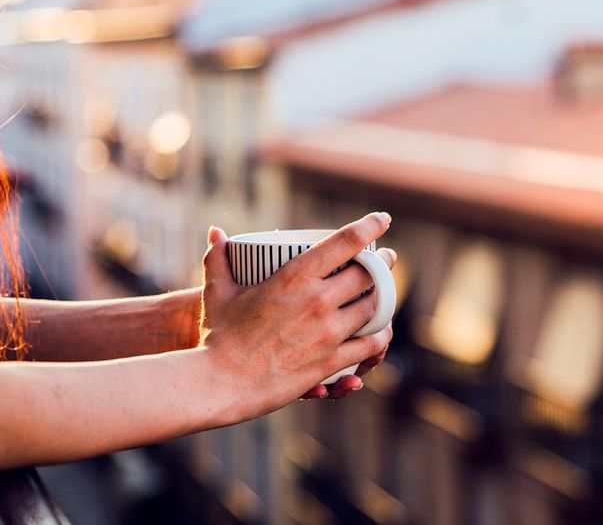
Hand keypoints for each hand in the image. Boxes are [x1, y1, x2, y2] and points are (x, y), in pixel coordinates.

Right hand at [198, 212, 395, 420]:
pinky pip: (371, 344)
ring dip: (384, 298)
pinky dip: (381, 336)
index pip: (346, 241)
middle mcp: (317, 299)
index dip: (370, 225)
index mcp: (295, 276)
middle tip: (386, 259)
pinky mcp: (331, 360)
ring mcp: (328, 331)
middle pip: (369, 273)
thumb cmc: (217, 336)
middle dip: (383, 262)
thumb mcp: (216, 292)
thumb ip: (217, 259)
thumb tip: (216, 232)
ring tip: (385, 294)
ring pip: (375, 307)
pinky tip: (381, 332)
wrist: (219, 383)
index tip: (382, 219)